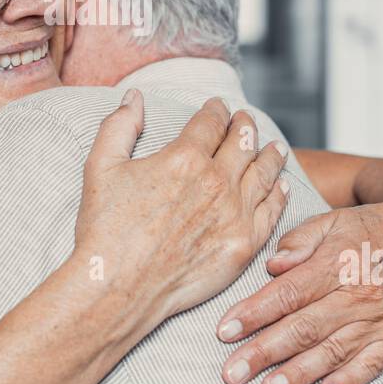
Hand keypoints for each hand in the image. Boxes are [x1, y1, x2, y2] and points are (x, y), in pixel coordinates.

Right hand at [73, 90, 289, 327]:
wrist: (118, 286)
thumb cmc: (105, 229)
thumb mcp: (101, 166)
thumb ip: (120, 125)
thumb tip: (135, 97)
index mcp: (184, 157)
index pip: (211, 122)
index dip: (217, 110)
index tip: (219, 107)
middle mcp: (216, 181)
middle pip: (242, 143)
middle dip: (245, 127)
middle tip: (247, 121)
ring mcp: (234, 214)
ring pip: (263, 174)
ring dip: (271, 156)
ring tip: (276, 148)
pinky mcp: (243, 245)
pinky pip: (271, 212)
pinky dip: (279, 195)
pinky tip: (282, 186)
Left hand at [215, 198, 382, 383]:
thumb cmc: (362, 229)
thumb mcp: (328, 221)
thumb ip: (297, 241)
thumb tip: (272, 266)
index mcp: (337, 263)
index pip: (289, 293)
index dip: (255, 313)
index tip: (225, 331)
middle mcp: (360, 293)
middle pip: (305, 327)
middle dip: (264, 351)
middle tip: (233, 372)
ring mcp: (380, 318)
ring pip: (333, 350)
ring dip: (299, 373)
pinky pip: (372, 363)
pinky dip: (349, 381)